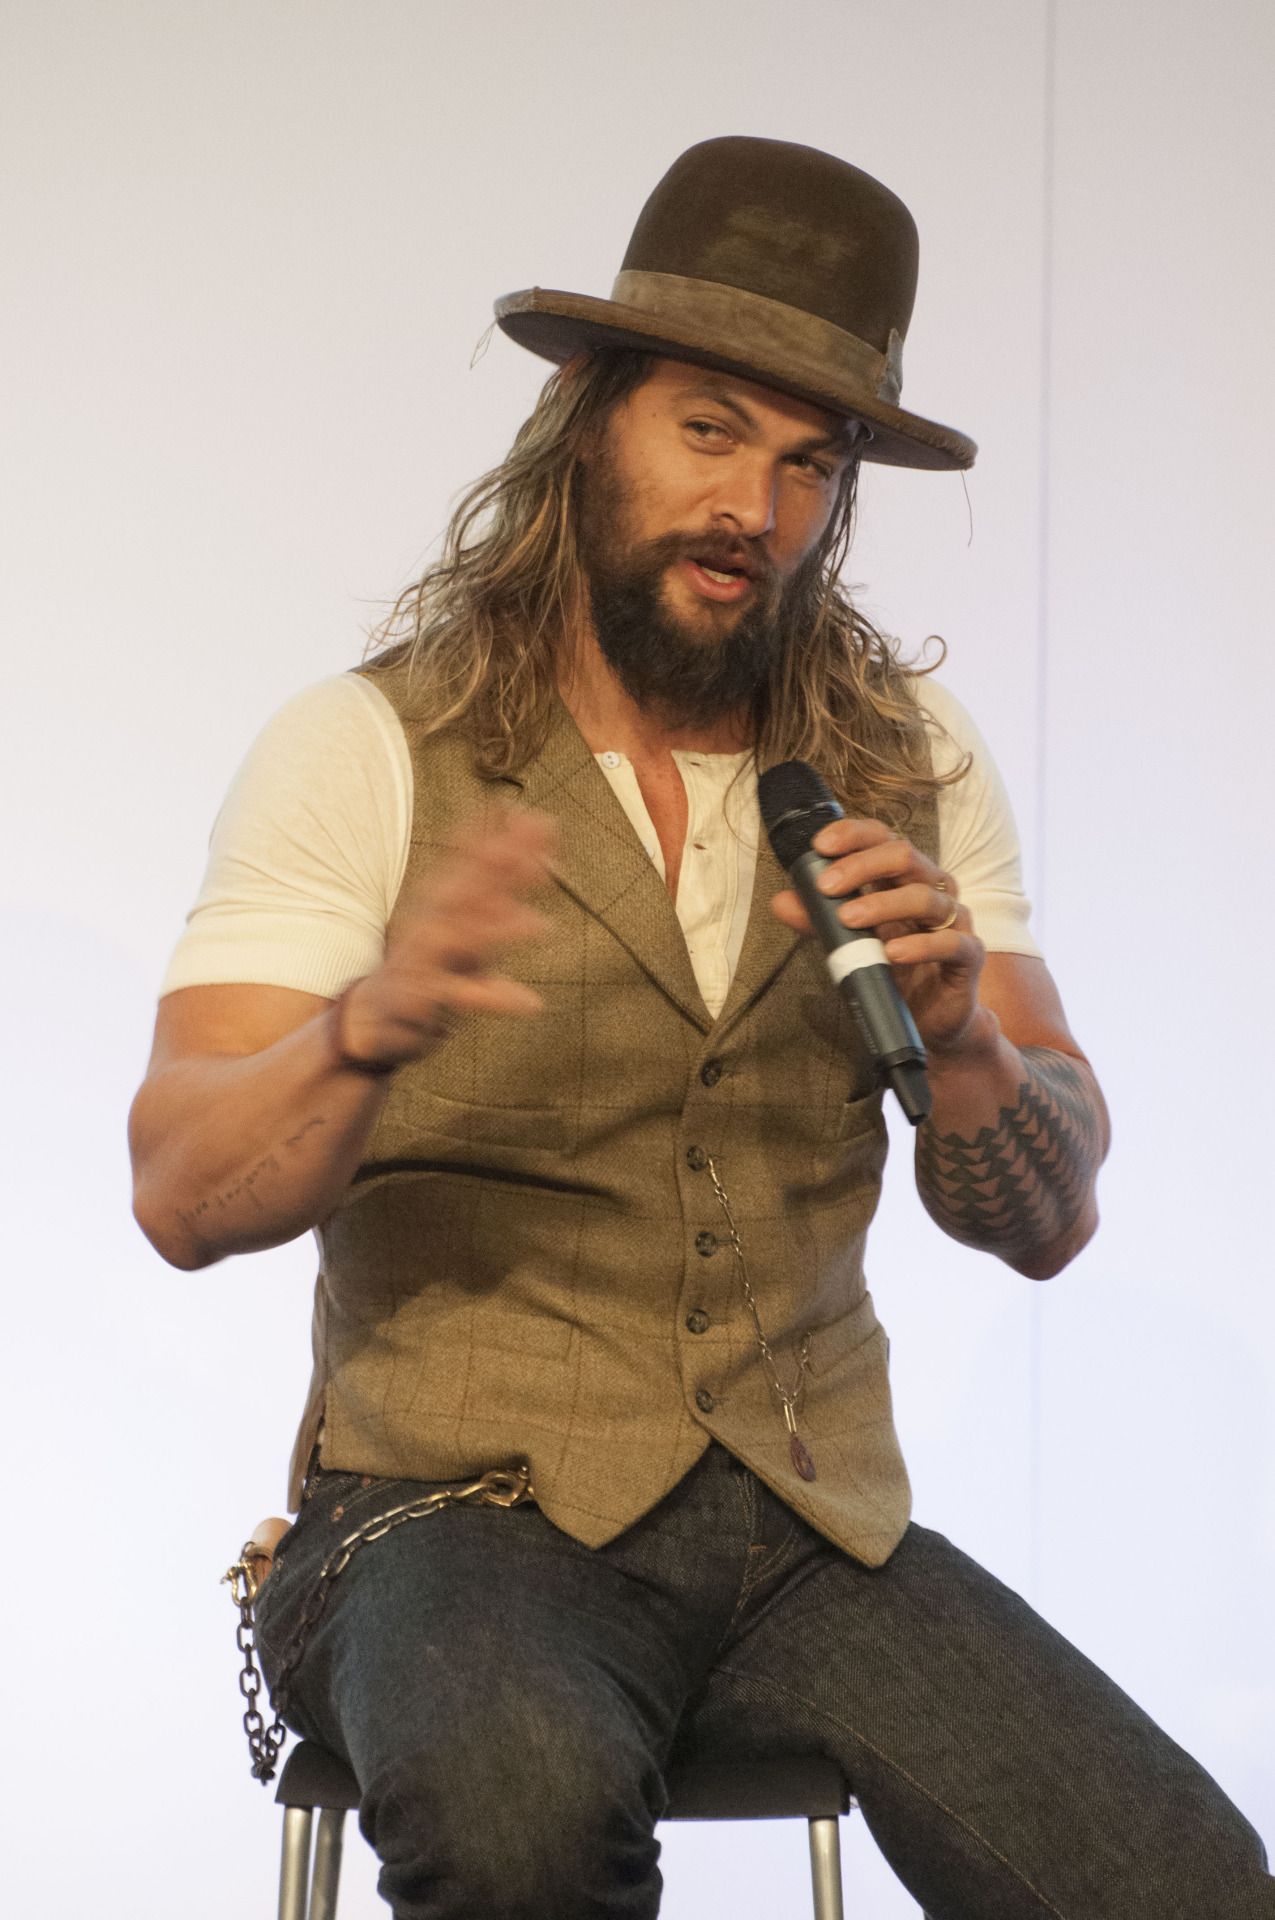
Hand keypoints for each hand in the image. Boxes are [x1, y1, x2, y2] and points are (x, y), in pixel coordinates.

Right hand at [334, 807, 556, 1071]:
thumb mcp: (469, 925)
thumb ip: (502, 891)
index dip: (504, 842)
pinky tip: (528, 1002)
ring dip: (500, 932)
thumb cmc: (433, 964)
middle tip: (539, 859)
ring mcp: (425, 959)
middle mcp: (434, 923)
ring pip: (464, 941)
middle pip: (469, 891)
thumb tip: (543, 839)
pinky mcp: (423, 998)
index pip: (473, 865)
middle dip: (500, 871)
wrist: (374, 1016)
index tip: (540, 819)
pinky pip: (458, 996)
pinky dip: (491, 998)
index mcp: (445, 903)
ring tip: (541, 927)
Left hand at [769, 816, 988, 1055]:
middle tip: (826, 886)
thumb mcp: (849, 943)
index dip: (854, 835)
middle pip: (905, 856)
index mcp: (904, 878)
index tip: (820, 846)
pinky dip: (920, 946)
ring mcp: (955, 921)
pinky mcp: (969, 956)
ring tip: (849, 919)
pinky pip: (952, 943)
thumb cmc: (893, 971)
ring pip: (925, 897)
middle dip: (861, 866)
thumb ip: (819, 921)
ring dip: (883, 904)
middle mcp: (932, 890)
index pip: (883, 839)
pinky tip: (892, 952)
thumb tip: (779, 901)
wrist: (930, 1020)